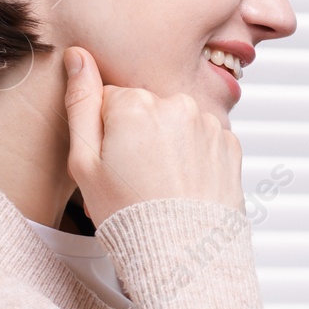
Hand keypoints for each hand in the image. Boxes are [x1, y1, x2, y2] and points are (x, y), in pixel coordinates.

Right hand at [62, 47, 244, 224]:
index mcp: (135, 104)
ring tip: (163, 184)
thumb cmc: (129, 213)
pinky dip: (196, 156)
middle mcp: (177, 104)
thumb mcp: (84, 162)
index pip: (110, 100)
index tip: (112, 162)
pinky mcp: (231, 143)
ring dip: (170, 144)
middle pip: (147, 108)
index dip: (106, 133)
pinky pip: (204, 139)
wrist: (184, 252)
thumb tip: (77, 56)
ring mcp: (209, 123)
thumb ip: (79, 102)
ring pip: (177, 123)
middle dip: (139, 134)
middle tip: (137, 177)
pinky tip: (186, 184)